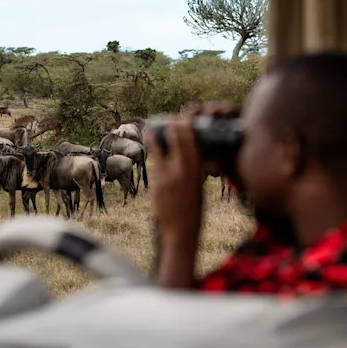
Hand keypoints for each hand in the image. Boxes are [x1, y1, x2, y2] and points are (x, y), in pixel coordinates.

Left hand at [143, 115, 203, 238]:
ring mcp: (169, 175)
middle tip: (170, 117)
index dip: (188, 127)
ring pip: (162, 147)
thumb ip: (193, 171)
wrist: (180, 230)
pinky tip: (148, 140)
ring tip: (152, 126)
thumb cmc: (191, 210)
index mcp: (198, 171)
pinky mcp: (157, 182)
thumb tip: (186, 157)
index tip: (184, 118)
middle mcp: (185, 170)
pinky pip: (153, 159)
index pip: (194, 142)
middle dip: (174, 125)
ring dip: (157, 134)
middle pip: (180, 139)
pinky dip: (151, 148)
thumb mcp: (198, 188)